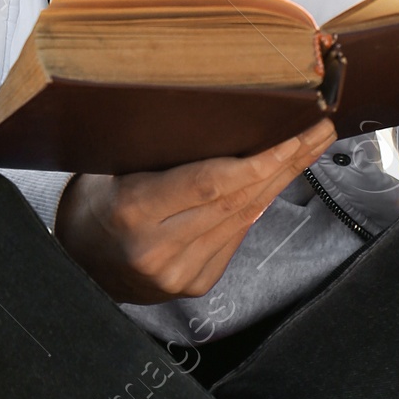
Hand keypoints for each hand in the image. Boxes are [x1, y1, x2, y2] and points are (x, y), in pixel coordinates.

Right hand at [56, 120, 335, 304]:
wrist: (78, 265)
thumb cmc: (93, 202)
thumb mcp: (110, 167)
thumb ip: (159, 151)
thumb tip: (219, 113)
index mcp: (134, 212)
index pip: (212, 182)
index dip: (261, 159)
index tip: (296, 133)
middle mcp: (159, 250)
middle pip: (238, 199)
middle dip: (286, 163)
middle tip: (320, 129)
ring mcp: (180, 275)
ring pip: (244, 218)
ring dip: (280, 182)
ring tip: (308, 147)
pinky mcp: (195, 286)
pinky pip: (236, 236)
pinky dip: (256, 206)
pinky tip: (275, 180)